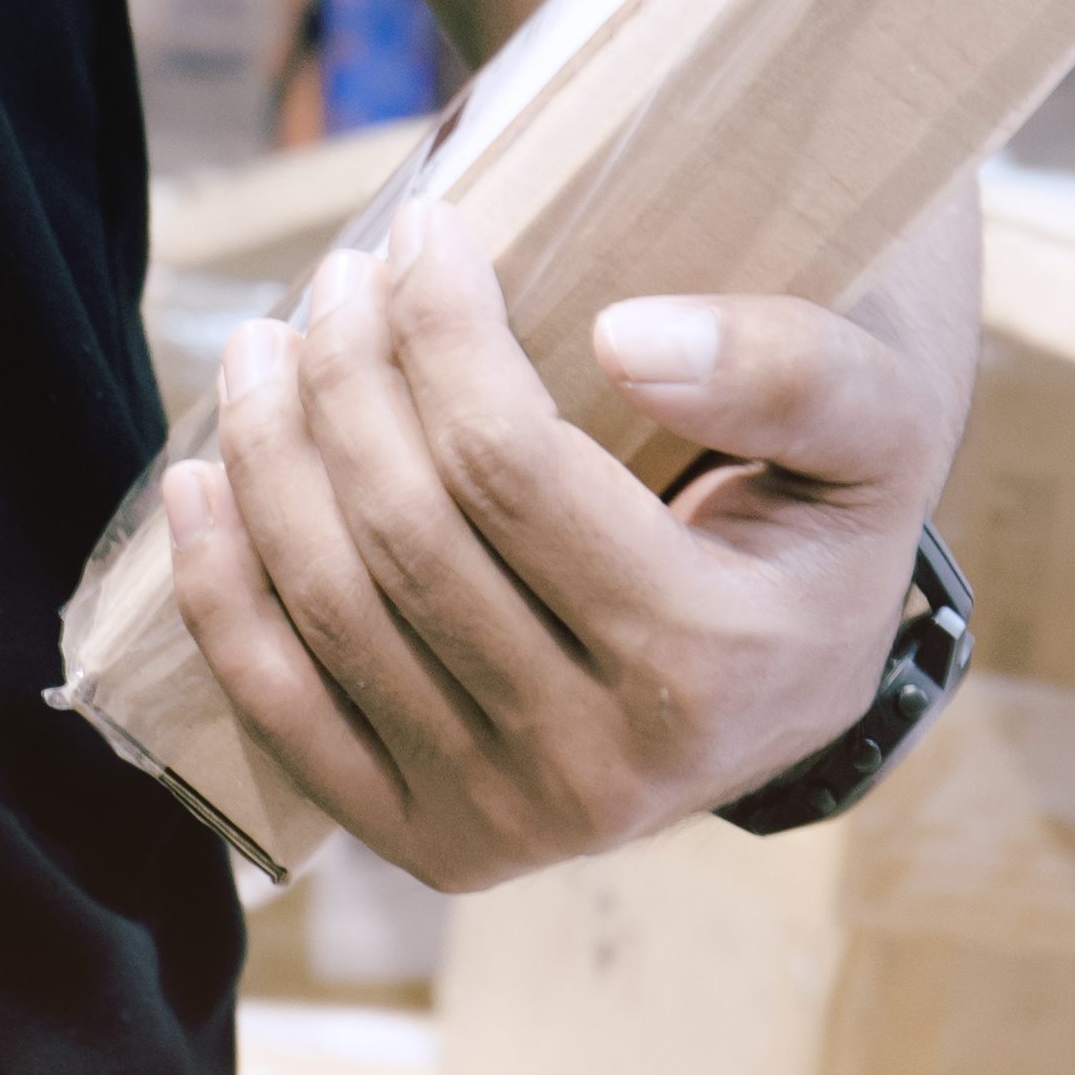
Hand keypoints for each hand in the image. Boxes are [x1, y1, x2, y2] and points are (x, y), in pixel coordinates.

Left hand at [159, 181, 977, 890]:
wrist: (794, 674)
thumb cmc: (818, 514)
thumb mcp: (876, 423)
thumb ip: (792, 367)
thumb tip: (627, 338)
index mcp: (712, 663)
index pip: (510, 465)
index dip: (441, 330)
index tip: (423, 229)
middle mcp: (604, 770)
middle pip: (405, 532)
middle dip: (345, 376)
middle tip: (337, 275)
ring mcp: (506, 823)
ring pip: (330, 609)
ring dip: (269, 455)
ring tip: (267, 345)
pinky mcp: (428, 845)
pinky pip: (283, 714)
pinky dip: (220, 592)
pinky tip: (198, 482)